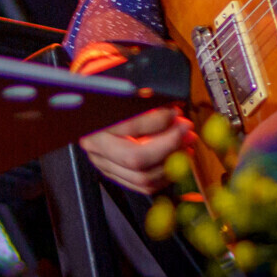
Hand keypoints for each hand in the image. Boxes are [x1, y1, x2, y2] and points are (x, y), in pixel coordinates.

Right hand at [73, 41, 192, 193]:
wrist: (91, 106)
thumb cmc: (110, 96)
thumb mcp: (123, 91)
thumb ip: (145, 101)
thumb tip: (173, 113)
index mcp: (95, 122)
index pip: (131, 125)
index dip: (159, 120)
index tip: (175, 112)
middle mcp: (96, 147)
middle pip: (136, 158)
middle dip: (168, 146)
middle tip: (185, 131)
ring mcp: (104, 164)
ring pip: (143, 177)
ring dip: (171, 162)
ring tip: (185, 144)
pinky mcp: (114, 174)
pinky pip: (143, 185)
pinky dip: (165, 175)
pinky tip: (175, 158)